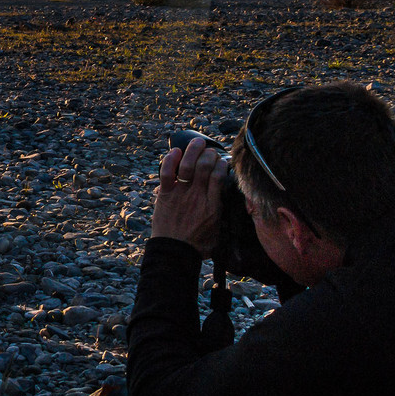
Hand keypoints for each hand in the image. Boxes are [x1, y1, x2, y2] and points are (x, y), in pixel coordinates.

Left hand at [150, 136, 229, 254]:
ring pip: (188, 165)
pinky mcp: (165, 195)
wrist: (174, 253)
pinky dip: (170, 159)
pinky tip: (175, 151)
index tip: (222, 161)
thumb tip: (229, 203)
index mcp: (213, 205)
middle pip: (205, 166)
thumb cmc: (197, 246)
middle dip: (209, 154)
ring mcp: (181, 194)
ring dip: (193, 150)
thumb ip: (222, 215)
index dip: (221, 164)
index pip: (219, 176)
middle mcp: (198, 196)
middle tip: (209, 151)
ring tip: (198, 142)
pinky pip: (167, 172)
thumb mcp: (218, 231)